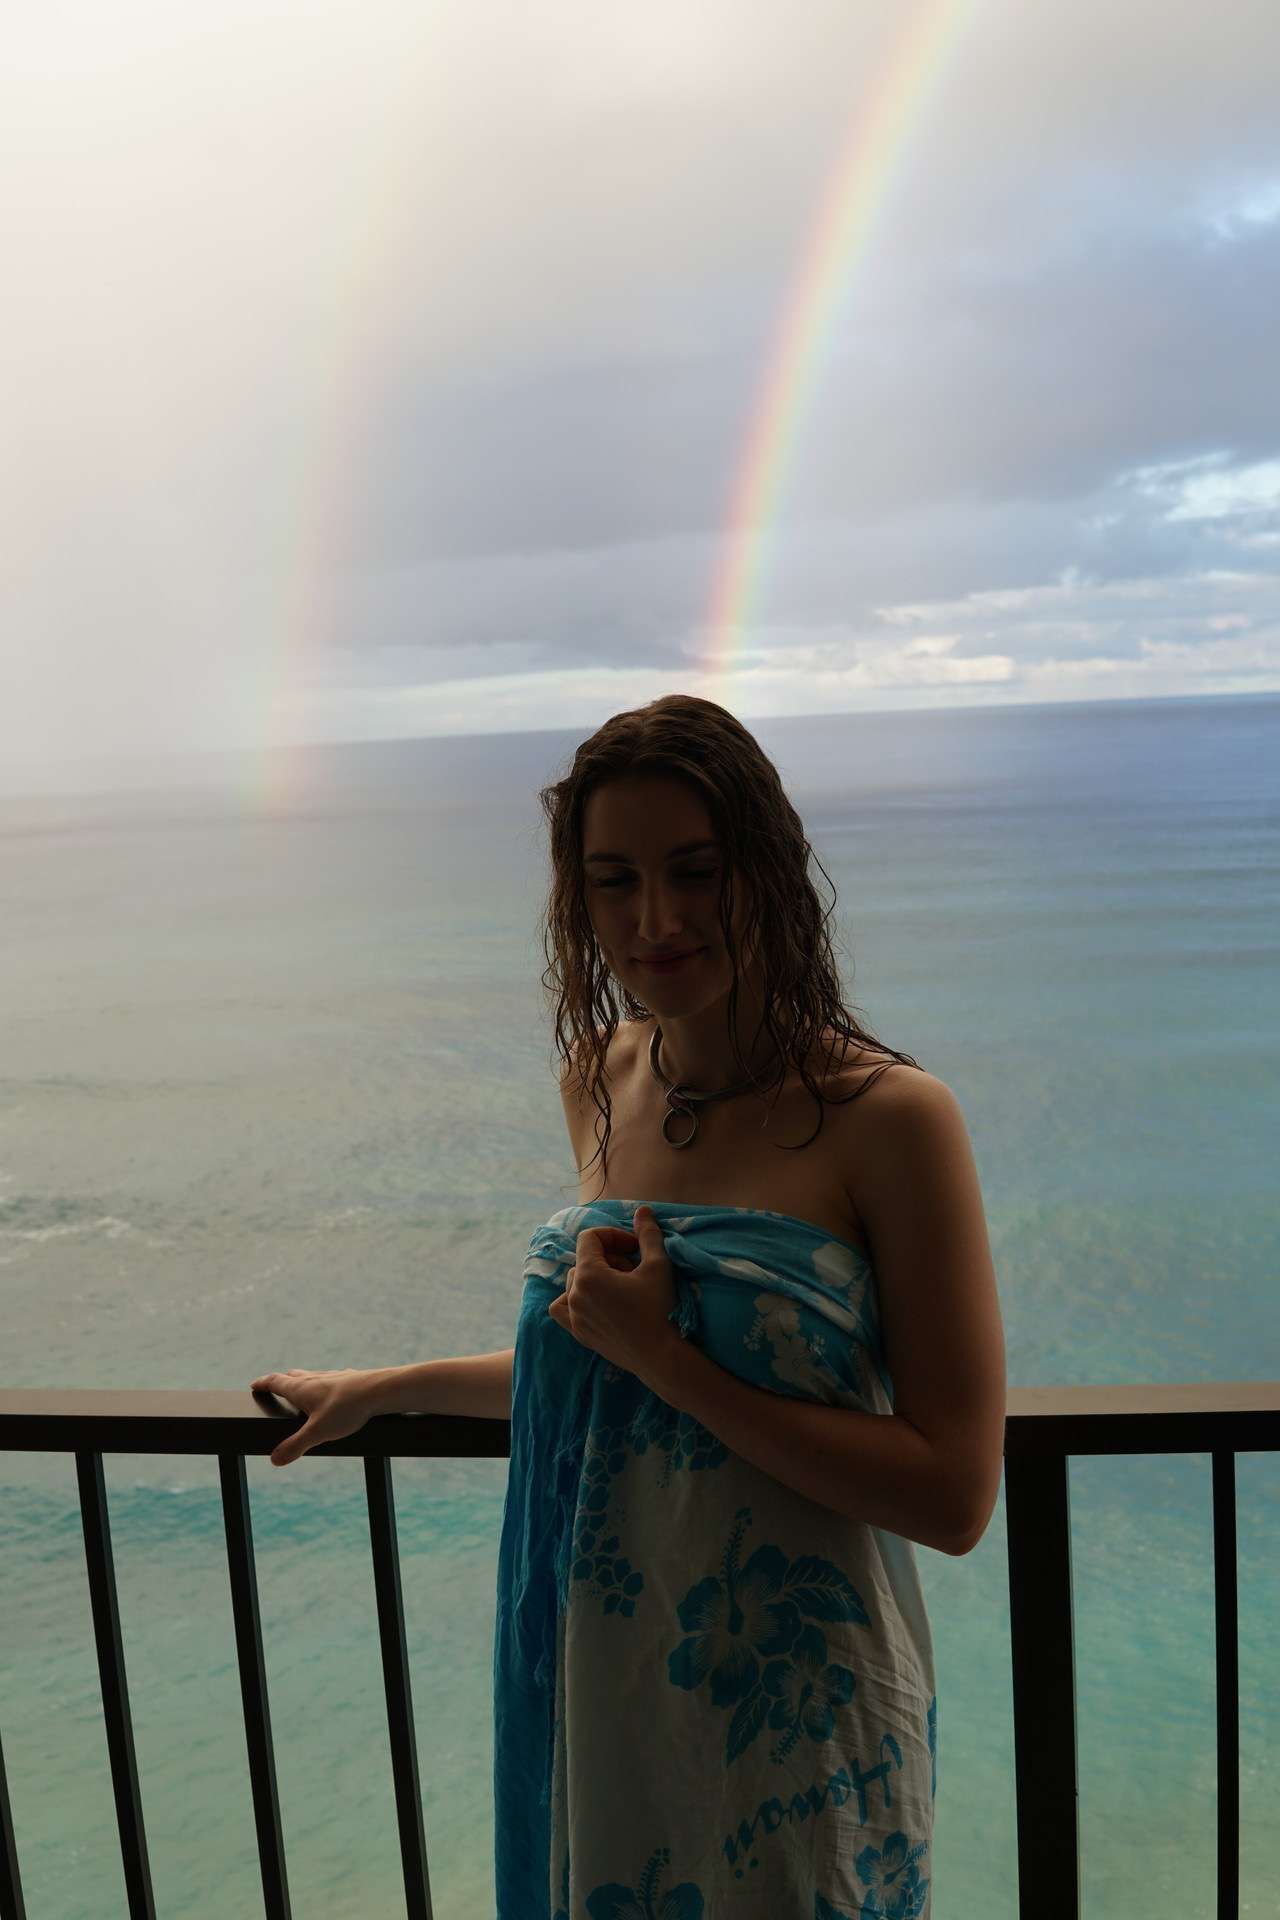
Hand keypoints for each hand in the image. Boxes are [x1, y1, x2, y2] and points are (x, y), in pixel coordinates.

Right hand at [248, 1366, 377, 1466]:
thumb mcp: (318, 1432)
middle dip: (281, 1382)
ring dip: (302, 1381)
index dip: (263, 1383)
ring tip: (301, 1390)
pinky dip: (324, 1383)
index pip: (276, 1382)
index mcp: (302, 1388)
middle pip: (292, 1376)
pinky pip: (332, 1379)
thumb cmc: (347, 1409)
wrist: (381, 1391)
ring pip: (312, 1376)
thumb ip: (295, 1446)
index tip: (254, 1385)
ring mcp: (333, 1376)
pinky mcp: (350, 1379)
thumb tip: (274, 1459)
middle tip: (274, 1387)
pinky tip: (333, 1388)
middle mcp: (315, 1378)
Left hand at [546, 1205, 680, 1383]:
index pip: (590, 1238)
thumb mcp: (658, 1265)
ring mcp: (574, 1316)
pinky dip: (574, 1299)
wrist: (661, 1355)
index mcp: (589, 1275)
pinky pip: (564, 1308)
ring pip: (575, 1282)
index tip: (634, 1247)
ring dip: (595, 1277)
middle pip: (584, 1260)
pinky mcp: (579, 1333)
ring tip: (621, 1288)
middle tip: (634, 1269)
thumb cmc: (660, 1308)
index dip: (613, 1235)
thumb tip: (642, 1210)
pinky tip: (596, 1302)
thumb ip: (648, 1234)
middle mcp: (574, 1294)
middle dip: (608, 1258)